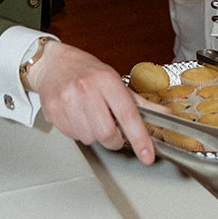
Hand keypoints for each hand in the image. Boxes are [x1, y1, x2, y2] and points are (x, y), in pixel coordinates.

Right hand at [30, 39, 154, 162]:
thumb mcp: (114, 80)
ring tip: (90, 116)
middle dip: (113, 139)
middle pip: (106, 133)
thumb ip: (140, 102)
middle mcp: (86, 88)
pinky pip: (73, 136)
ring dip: (94, 134)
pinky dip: (78, 132)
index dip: (139, 138)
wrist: (52, 63)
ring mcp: (67, 100)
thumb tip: (165, 115)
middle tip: (111, 129)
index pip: (127, 114)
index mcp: (106, 79)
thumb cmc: (85, 70)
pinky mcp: (53, 111)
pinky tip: (77, 116)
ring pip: (89, 138)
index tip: (147, 155)